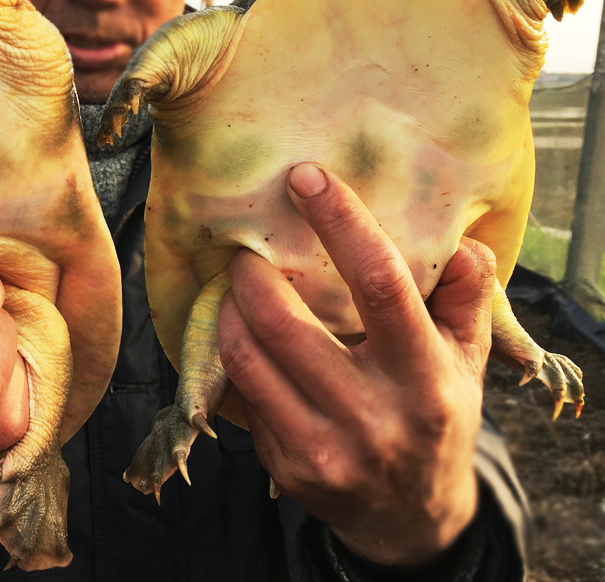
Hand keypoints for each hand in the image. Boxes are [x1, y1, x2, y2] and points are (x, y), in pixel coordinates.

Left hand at [218, 162, 494, 565]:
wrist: (410, 518)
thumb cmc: (437, 418)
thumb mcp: (467, 359)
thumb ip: (465, 297)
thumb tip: (458, 242)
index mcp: (423, 377)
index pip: (378, 282)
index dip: (340, 221)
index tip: (305, 178)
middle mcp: (370, 415)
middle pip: (283, 320)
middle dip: (252, 271)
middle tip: (250, 252)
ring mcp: (321, 448)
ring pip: (246, 354)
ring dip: (230, 308)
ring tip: (240, 289)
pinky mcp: (284, 466)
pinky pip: (243, 391)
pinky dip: (238, 352)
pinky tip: (248, 339)